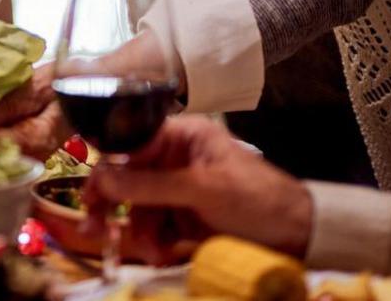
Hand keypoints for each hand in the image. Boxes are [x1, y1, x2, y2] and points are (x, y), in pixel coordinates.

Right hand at [85, 115, 314, 261]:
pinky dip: (155, 242)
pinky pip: (156, 227)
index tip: (90, 194)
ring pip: (141, 208)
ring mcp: (181, 190)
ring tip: (154, 252)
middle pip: (130, 178)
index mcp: (183, 136)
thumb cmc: (256, 199)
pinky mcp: (186, 217)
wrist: (299, 236)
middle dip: (115, 205)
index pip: (131, 144)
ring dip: (142, 232)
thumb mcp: (202, 189)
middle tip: (96, 229)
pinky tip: (163, 254)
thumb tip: (101, 177)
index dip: (108, 168)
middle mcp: (176, 159)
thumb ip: (150, 184)